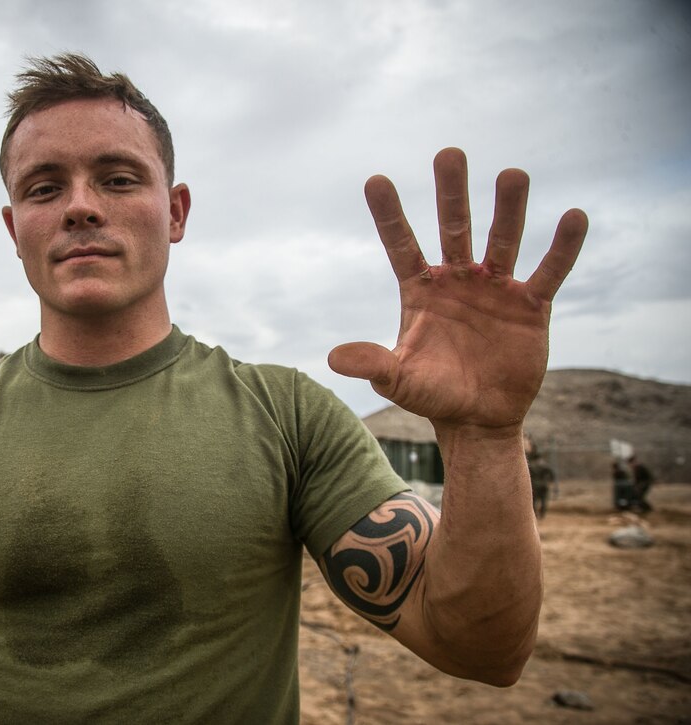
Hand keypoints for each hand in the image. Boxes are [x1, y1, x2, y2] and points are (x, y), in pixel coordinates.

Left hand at [329, 148, 587, 430]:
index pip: (401, 245)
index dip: (389, 215)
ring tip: (512, 174)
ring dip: (508, 209)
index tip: (374, 180)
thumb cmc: (433, 395)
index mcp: (420, 290)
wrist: (479, 418)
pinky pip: (549, 271)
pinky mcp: (530, 305)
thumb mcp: (400, 381)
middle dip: (451, 192)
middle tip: (448, 153)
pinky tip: (574, 217)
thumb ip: (373, 365)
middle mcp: (457, 280)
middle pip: (453, 228)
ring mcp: (495, 289)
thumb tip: (332, 358)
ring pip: (502, 240)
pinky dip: (562, 247)